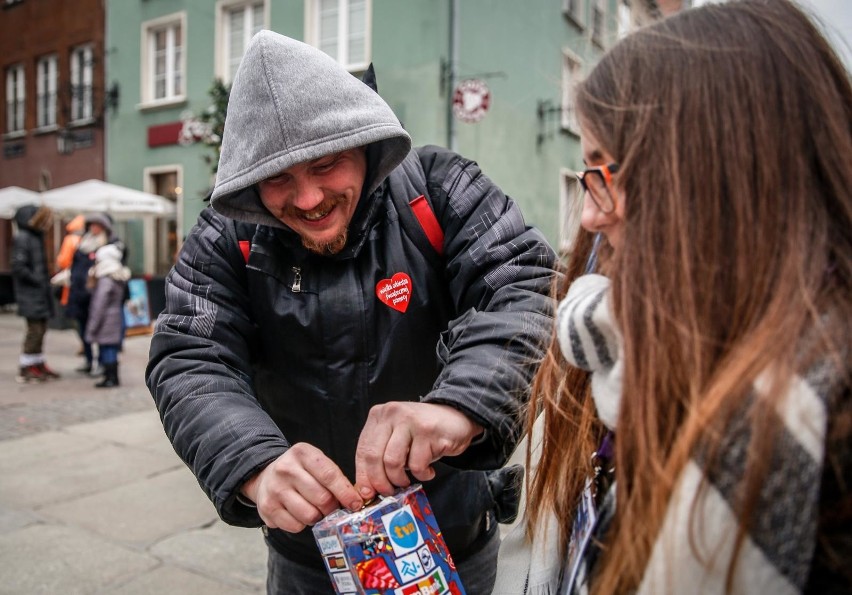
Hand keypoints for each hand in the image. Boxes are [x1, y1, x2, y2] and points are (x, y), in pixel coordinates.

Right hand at [240, 443, 362, 532]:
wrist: (266, 476)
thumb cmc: (299, 471)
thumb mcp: (315, 463)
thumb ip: (334, 477)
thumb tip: (355, 501)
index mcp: (302, 453)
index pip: (329, 475)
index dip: (346, 493)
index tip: (356, 504)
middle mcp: (286, 469)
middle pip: (322, 498)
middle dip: (333, 508)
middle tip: (333, 508)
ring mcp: (274, 489)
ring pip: (309, 515)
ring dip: (318, 517)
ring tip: (314, 510)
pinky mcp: (267, 508)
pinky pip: (295, 526)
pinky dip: (302, 524)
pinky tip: (299, 513)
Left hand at [354, 402, 483, 498]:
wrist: (456, 417)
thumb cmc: (424, 433)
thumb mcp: (397, 438)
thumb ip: (380, 456)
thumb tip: (366, 489)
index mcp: (379, 415)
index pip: (363, 450)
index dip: (363, 475)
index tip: (367, 493)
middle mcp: (392, 414)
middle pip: (374, 457)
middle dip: (380, 482)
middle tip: (388, 492)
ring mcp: (410, 421)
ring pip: (392, 462)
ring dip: (399, 479)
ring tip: (407, 481)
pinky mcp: (428, 431)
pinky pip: (417, 465)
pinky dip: (422, 475)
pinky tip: (428, 470)